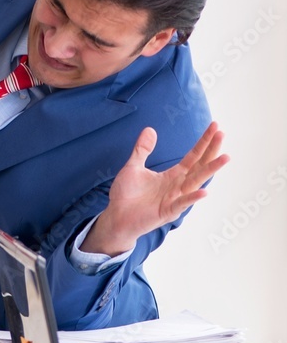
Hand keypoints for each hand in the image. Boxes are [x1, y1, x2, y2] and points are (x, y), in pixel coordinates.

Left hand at [80, 121, 228, 256]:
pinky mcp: (167, 212)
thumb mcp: (133, 166)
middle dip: (211, 150)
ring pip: (196, 182)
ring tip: (225, 157)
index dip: (203, 142)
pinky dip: (192, 198)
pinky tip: (204, 191)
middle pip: (199, 166)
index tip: (215, 126)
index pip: (193, 156)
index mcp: (172, 175)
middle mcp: (178, 186)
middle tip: (222, 134)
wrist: (117, 216)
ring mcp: (175, 199)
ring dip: (210, 170)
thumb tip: (150, 129)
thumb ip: (143, 150)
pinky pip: (182, 204)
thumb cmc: (126, 194)